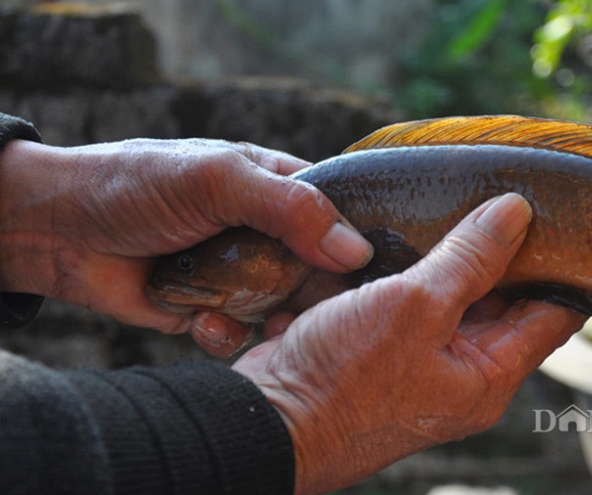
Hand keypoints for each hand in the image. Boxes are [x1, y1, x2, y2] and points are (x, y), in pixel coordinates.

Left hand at [0, 138, 372, 355]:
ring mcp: (238, 272)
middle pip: (318, 268)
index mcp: (276, 186)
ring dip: (273, 320)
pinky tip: (203, 321)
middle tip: (310, 308)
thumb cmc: (137, 184)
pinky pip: (240, 333)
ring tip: (263, 323)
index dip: (357, 241)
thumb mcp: (218, 181)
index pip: (338, 212)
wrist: (57, 230)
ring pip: (283, 308)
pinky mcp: (210, 308)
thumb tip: (355, 249)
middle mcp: (264, 231)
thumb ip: (289, 208)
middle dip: (315, 293)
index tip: (369, 272)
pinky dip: (227, 334)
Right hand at [233, 194, 586, 494]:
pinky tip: (395, 239)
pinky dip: (401, 275)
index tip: (557, 220)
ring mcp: (418, 364)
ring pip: (446, 298)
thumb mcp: (416, 307)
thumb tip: (514, 214)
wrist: (267, 418)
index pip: (549, 316)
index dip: (559, 267)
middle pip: (499, 303)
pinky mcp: (379, 352)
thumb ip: (469, 259)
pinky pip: (403, 304)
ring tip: (446, 208)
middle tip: (494, 199)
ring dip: (442, 260)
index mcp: (487, 376)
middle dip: (497, 255)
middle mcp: (459, 374)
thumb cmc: (341, 382)